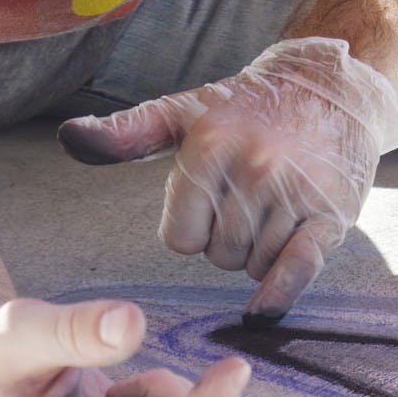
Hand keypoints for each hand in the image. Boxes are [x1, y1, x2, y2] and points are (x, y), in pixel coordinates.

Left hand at [58, 37, 397, 323]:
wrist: (331, 84)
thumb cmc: (247, 105)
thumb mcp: (183, 111)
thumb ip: (126, 133)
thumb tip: (67, 137)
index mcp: (208, 148)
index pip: (181, 239)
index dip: (194, 228)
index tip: (212, 203)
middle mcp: (252, 170)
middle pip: (218, 255)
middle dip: (226, 240)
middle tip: (248, 202)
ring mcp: (293, 193)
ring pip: (252, 266)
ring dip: (258, 252)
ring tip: (275, 209)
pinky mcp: (330, 214)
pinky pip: (296, 269)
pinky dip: (278, 294)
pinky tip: (263, 312)